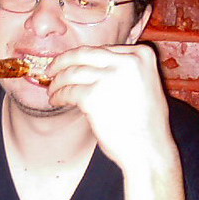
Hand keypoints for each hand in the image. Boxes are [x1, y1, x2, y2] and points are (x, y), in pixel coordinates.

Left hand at [46, 44, 175, 172]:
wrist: (148, 149)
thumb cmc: (145, 123)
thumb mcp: (144, 84)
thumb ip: (124, 70)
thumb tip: (90, 66)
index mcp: (141, 55)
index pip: (102, 50)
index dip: (81, 57)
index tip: (69, 63)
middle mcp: (127, 61)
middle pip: (83, 54)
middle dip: (62, 62)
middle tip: (50, 71)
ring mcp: (110, 77)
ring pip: (72, 72)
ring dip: (57, 82)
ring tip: (52, 90)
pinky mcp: (93, 96)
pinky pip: (68, 91)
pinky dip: (58, 96)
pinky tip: (55, 101)